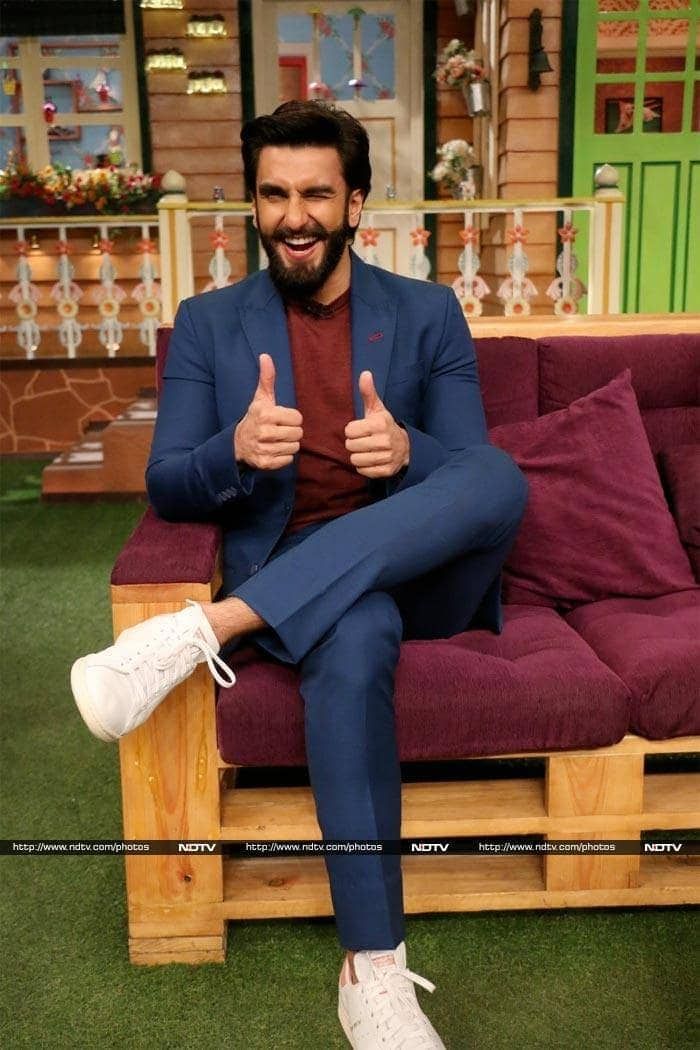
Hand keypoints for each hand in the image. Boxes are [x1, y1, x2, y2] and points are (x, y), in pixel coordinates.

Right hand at [234, 354, 302, 469]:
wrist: (237, 444)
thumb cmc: (255, 418)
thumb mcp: (261, 398)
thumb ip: (266, 378)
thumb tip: (265, 356)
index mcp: (266, 414)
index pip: (297, 418)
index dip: (292, 418)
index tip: (281, 419)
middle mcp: (264, 432)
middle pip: (298, 433)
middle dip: (292, 432)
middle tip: (280, 431)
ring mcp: (264, 449)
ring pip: (294, 447)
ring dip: (288, 445)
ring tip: (277, 440)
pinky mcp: (265, 463)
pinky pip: (288, 460)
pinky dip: (283, 457)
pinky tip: (274, 450)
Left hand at [344, 370, 409, 478]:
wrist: (405, 447)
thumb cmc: (384, 426)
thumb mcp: (377, 409)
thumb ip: (368, 393)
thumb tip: (365, 373)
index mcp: (380, 424)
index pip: (349, 430)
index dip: (352, 430)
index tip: (360, 429)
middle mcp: (385, 441)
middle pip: (350, 446)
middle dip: (353, 444)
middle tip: (362, 441)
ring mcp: (387, 457)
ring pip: (355, 460)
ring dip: (357, 456)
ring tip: (365, 450)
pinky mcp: (386, 470)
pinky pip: (362, 471)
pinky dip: (363, 467)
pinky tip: (370, 460)